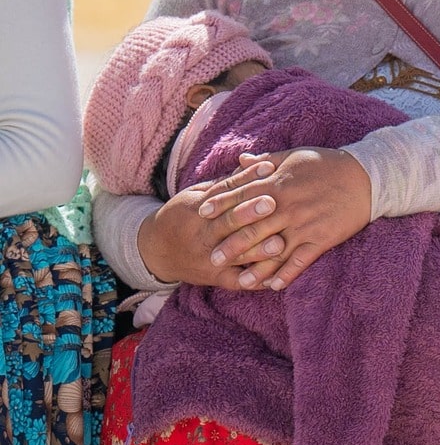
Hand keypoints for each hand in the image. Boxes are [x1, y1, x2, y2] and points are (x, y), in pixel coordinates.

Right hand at [136, 161, 289, 288]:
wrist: (154, 250)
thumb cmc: (183, 215)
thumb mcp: (196, 195)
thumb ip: (225, 184)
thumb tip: (253, 162)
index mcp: (198, 210)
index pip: (225, 195)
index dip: (245, 183)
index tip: (268, 172)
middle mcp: (203, 235)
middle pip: (229, 223)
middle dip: (250, 214)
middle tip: (273, 203)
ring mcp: (209, 258)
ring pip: (235, 254)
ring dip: (258, 251)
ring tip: (280, 244)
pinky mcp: (214, 278)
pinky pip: (235, 282)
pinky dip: (254, 282)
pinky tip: (274, 280)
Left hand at [188, 148, 372, 290]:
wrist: (366, 177)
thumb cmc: (328, 164)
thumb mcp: (294, 156)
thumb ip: (265, 161)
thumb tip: (240, 160)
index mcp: (276, 184)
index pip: (239, 196)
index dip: (219, 205)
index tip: (201, 215)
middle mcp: (286, 207)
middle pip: (250, 230)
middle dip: (229, 246)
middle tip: (212, 259)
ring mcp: (304, 225)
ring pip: (272, 251)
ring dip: (254, 268)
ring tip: (238, 282)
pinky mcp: (321, 239)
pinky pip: (300, 261)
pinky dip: (286, 275)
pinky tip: (273, 286)